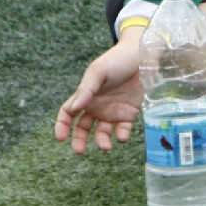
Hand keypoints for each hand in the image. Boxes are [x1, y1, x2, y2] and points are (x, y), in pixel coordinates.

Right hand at [55, 35, 143, 153]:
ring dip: (102, 141)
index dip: (62, 126)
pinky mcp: (130, 113)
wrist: (144, 55)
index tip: (61, 138)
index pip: (68, 114)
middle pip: (82, 128)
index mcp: (86, 95)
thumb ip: (86, 89)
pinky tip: (122, 136)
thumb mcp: (98, 71)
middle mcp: (97, 106)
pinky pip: (123, 129)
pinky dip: (122, 135)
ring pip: (102, 132)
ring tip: (106, 147)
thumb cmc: (118, 60)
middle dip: (79, 140)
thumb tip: (73, 108)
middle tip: (79, 150)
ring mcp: (113, 111)